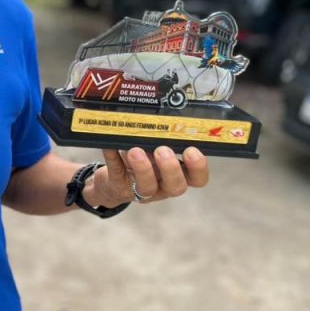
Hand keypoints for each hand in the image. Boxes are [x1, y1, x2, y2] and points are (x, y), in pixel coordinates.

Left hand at [92, 146, 209, 206]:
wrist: (113, 181)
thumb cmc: (143, 161)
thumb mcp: (155, 150)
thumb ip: (162, 139)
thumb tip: (161, 121)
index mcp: (178, 175)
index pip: (198, 179)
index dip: (198, 168)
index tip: (192, 150)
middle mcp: (163, 186)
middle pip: (175, 186)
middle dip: (170, 168)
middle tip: (162, 151)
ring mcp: (141, 190)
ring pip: (147, 186)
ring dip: (143, 168)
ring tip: (135, 151)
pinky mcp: (118, 186)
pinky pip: (116, 172)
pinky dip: (113, 157)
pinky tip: (110, 145)